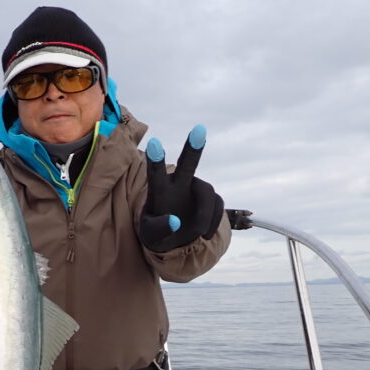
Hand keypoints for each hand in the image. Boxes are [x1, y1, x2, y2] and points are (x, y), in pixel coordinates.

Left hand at [139, 125, 224, 251]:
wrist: (174, 240)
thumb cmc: (156, 234)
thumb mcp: (151, 237)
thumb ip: (160, 229)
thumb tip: (175, 223)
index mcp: (159, 190)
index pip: (156, 173)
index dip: (156, 159)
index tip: (153, 142)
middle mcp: (179, 183)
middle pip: (187, 164)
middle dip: (193, 148)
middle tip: (199, 129)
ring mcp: (197, 190)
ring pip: (208, 192)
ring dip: (204, 214)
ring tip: (198, 233)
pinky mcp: (211, 200)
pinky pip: (217, 207)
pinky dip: (212, 222)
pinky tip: (204, 236)